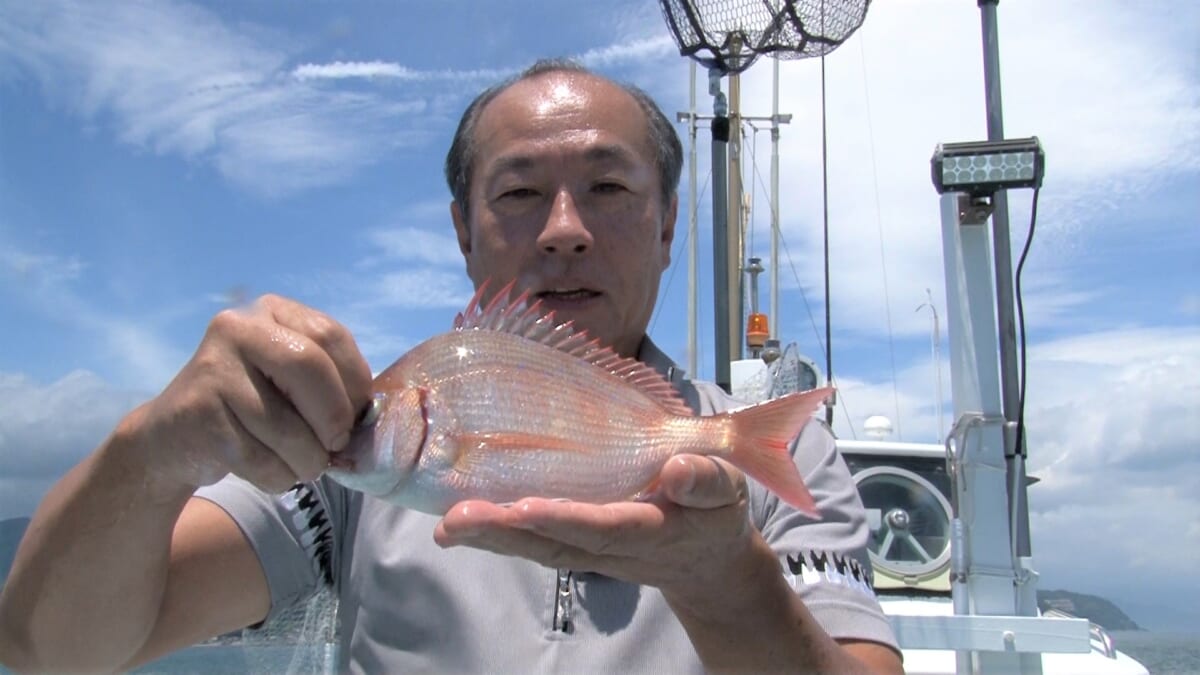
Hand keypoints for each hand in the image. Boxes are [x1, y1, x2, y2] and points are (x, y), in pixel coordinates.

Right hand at [124, 295, 372, 493]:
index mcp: (273, 311)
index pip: (332, 337)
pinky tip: (268, 470)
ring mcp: (213, 368)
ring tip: (301, 464)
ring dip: (308, 461)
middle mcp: (238, 328)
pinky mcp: (198, 413)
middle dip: (334, 418)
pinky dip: (279, 476)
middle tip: (335, 446)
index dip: (356, 383)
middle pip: (310, 367)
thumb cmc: (253, 409)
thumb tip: (371, 416)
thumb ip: (330, 383)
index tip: (357, 416)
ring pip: (289, 427)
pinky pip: (261, 459)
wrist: (174, 437)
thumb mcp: (293, 381)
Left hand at [433, 455, 764, 608]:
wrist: (707, 562)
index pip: (605, 525)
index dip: (567, 517)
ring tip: (443, 525)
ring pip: (533, 545)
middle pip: (552, 540)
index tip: (527, 508)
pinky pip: (530, 541)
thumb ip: (707, 480)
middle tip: (454, 522)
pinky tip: (455, 523)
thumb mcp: (728, 492)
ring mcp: (589, 549)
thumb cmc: (716, 513)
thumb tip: (678, 468)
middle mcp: (612, 545)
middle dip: (503, 531)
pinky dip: (493, 534)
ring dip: (487, 536)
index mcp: (651, 530)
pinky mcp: (574, 543)